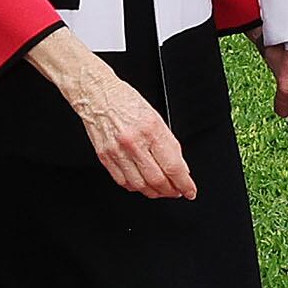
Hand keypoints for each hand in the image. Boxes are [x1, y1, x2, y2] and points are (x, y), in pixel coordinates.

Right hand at [29, 30, 195, 197]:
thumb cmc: (126, 102)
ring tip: (161, 190)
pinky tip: (142, 185)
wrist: (97, 95)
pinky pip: (122, 181)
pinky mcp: (105, 157)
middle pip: (157, 179)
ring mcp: (117, 151)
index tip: (189, 190)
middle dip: (170, 191)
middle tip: (176, 191)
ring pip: (140, 185)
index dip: (184, 184)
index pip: (173, 166)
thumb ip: (169, 144)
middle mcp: (134, 143)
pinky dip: (135, 187)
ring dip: (154, 192)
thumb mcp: (156, 117)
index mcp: (151, 130)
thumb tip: (180, 167)